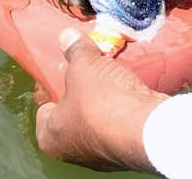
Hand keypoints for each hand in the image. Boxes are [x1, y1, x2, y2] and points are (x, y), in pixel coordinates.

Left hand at [35, 28, 166, 171]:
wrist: (146, 128)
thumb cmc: (102, 102)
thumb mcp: (85, 67)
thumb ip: (75, 51)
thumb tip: (66, 36)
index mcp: (50, 136)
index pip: (45, 107)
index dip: (55, 85)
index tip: (67, 70)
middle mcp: (71, 151)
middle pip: (72, 113)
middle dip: (83, 92)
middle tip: (94, 71)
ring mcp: (99, 154)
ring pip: (98, 120)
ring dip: (105, 101)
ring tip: (115, 78)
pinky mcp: (125, 150)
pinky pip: (119, 124)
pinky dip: (123, 111)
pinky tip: (130, 94)